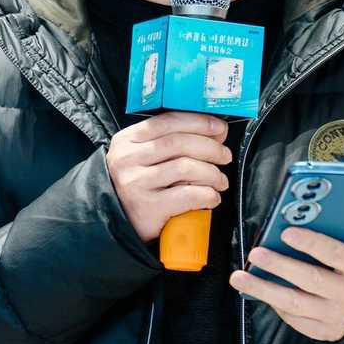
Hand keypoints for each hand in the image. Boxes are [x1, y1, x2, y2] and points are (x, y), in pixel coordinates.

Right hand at [106, 111, 231, 243]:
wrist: (117, 221)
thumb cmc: (140, 186)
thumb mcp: (146, 157)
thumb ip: (175, 140)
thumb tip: (217, 131)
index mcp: (127, 140)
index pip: (167, 121)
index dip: (198, 122)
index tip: (220, 128)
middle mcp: (127, 159)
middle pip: (179, 143)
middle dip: (210, 147)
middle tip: (225, 156)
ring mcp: (135, 183)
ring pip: (186, 167)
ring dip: (212, 173)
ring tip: (220, 181)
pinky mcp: (147, 208)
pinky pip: (187, 195)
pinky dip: (207, 194)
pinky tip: (212, 197)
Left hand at [229, 200, 343, 342]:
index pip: (336, 254)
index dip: (311, 243)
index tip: (286, 232)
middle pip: (311, 280)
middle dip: (280, 266)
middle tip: (256, 253)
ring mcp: (339, 317)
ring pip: (296, 304)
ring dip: (264, 290)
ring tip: (240, 276)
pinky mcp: (326, 332)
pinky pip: (295, 319)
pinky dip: (275, 305)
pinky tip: (259, 290)